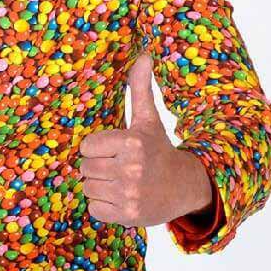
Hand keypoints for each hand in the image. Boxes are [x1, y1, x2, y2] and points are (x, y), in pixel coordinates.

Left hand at [78, 51, 212, 226]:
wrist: (185, 186)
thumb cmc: (158, 149)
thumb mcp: (148, 119)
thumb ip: (140, 88)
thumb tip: (144, 55)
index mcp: (131, 142)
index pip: (86, 146)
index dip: (97, 148)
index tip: (113, 149)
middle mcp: (130, 168)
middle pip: (85, 168)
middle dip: (97, 167)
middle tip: (117, 166)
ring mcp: (129, 194)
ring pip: (88, 187)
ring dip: (99, 186)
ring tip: (120, 181)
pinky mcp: (128, 215)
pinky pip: (94, 208)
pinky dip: (104, 206)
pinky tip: (121, 198)